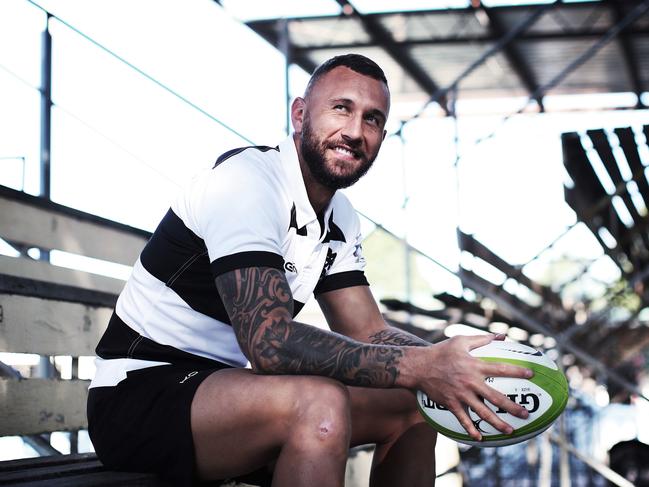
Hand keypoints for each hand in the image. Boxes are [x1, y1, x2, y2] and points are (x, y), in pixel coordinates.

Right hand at [416, 334, 532, 440]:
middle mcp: (470, 382)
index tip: (531, 375)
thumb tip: (501, 336)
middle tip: (526, 414)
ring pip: (482, 412)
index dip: (517, 371)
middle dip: (512, 407)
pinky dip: (471, 430)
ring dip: (497, 423)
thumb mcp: (460, 341)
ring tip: (510, 431)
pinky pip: (463, 419)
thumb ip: (482, 339)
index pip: (500, 369)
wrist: (419, 366)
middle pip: (495, 397)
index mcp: (474, 366)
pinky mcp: (451, 404)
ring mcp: (461, 395)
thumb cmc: (441, 351)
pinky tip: (479, 437)